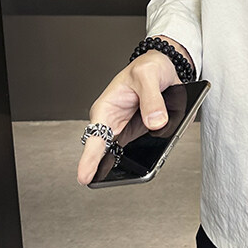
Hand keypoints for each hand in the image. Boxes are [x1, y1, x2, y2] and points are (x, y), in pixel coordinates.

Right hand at [76, 40, 182, 185]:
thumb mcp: (148, 76)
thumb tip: (156, 121)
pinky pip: (144, 147)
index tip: (84, 176)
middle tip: (111, 181)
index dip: (89, 158)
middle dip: (108, 167)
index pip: (95, 136)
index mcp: (106, 108)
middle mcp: (114, 122)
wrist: (163, 66)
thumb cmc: (148, 67)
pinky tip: (156, 157)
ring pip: (126, 152)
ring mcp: (128, 129)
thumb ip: (152, 99)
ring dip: (132, 161)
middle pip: (108, 151)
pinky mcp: (142, 132)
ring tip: (137, 172)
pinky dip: (149, 153)